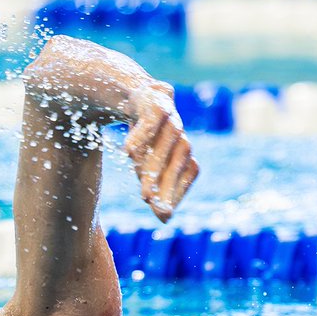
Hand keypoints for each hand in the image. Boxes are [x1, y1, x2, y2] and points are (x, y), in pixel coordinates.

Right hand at [123, 84, 198, 222]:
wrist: (138, 96)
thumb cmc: (147, 138)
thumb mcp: (149, 165)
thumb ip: (155, 188)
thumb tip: (165, 220)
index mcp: (184, 151)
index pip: (189, 173)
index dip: (177, 192)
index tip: (162, 213)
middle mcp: (181, 135)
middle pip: (178, 161)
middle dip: (165, 184)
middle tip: (150, 204)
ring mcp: (172, 117)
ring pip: (167, 143)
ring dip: (154, 166)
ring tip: (141, 187)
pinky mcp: (155, 102)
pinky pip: (152, 120)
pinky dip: (141, 135)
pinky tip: (127, 152)